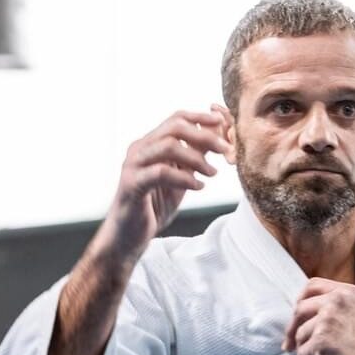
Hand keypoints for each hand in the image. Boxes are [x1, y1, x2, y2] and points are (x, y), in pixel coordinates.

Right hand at [102, 109, 230, 259]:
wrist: (129, 236)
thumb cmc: (154, 207)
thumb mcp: (180, 179)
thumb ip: (193, 160)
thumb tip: (216, 142)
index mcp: (150, 144)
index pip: (176, 119)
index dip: (201, 118)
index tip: (223, 123)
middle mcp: (140, 149)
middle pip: (174, 127)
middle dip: (204, 136)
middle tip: (225, 149)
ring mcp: (133, 165)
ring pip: (168, 146)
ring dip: (197, 158)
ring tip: (212, 173)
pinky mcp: (132, 184)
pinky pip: (161, 173)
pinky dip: (184, 178)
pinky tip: (199, 187)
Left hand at [282, 278, 354, 354]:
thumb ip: (340, 309)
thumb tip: (311, 318)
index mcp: (347, 292)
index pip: (312, 286)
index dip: (300, 301)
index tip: (297, 318)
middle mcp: (336, 301)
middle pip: (300, 310)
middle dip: (291, 330)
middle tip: (289, 346)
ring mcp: (327, 319)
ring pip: (300, 335)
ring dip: (302, 353)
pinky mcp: (321, 340)